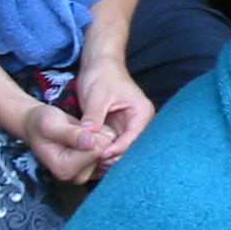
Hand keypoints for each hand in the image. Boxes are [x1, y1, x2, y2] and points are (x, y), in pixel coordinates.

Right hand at [22, 103, 110, 183]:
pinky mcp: (95, 168)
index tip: (78, 128)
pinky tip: (89, 137)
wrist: (38, 126)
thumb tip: (90, 142)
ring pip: (110, 150)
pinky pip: (112, 152)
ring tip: (82, 133)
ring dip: (101, 137)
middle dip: (98, 135)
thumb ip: (70, 134)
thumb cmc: (42, 124)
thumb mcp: (50, 124)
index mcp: (64, 169)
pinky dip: (104, 140)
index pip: (97, 149)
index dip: (93, 133)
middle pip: (105, 151)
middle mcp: (77, 176)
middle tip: (79, 130)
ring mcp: (87, 174)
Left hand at [75, 58, 154, 174]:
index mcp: (142, 113)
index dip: (119, 148)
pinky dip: (104, 152)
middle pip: (131, 148)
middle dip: (115, 157)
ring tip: (92, 162)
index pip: (135, 137)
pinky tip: (91, 157)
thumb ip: (94, 114)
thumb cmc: (102, 76)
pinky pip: (113, 146)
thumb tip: (88, 134)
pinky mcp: (117, 130)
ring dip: (109, 157)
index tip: (101, 154)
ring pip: (122, 150)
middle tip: (95, 163)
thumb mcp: (97, 94)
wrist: (99, 66)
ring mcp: (128, 128)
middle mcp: (139, 123)